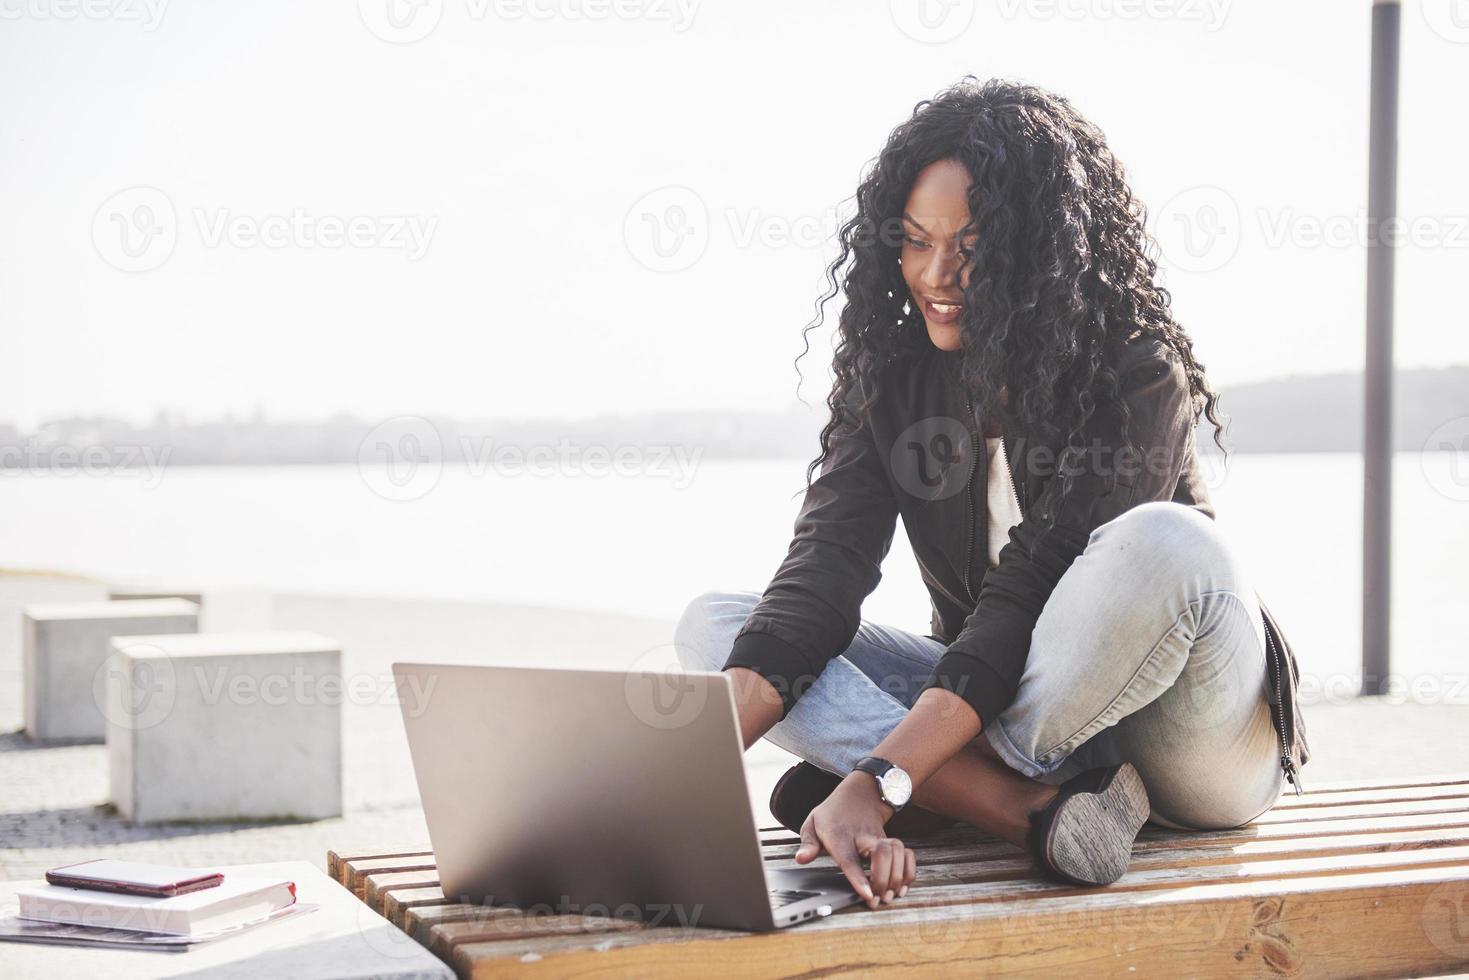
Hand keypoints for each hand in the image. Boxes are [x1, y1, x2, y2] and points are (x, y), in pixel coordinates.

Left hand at [794, 772, 916, 908]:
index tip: (868, 895)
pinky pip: (908, 854)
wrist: (859, 795)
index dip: (859, 877)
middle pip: (881, 853)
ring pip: (898, 852)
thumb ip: (807, 844)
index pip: (849, 857)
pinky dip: (909, 871)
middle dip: (883, 879)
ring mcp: (880, 838)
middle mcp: (863, 836)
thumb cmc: (833, 814)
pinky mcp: (893, 842)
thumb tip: (800, 859)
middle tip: (878, 900)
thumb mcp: (812, 823)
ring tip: (889, 896)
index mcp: (840, 834)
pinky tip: (902, 885)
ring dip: (897, 876)